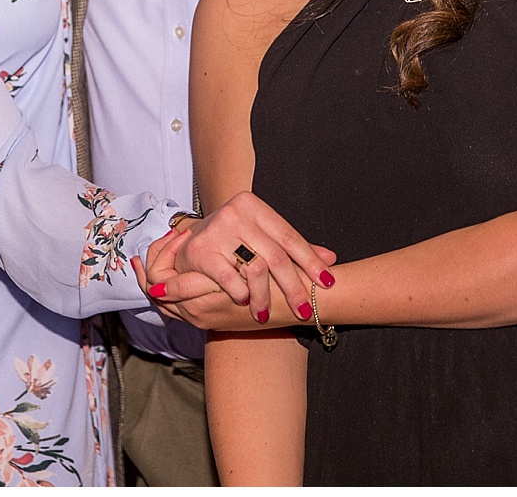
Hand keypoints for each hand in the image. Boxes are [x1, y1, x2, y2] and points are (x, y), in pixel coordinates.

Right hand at [148, 194, 334, 325]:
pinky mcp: (201, 252)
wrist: (186, 241)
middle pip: (276, 255)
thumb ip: (292, 248)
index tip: (328, 282)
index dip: (310, 261)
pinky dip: (241, 293)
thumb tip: (330, 259)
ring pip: (255, 269)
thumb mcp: (261, 237)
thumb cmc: (231, 241)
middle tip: (305, 309)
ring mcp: (217, 231)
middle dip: (294, 286)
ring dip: (265, 296)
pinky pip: (230, 279)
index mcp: (252, 205)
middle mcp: (235, 213)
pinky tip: (247, 303)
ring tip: (270, 312)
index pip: (289, 236)